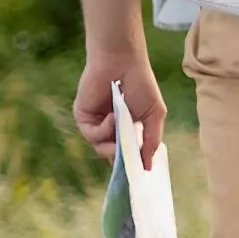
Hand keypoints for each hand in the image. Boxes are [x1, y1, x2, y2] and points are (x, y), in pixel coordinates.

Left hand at [74, 52, 165, 172]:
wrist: (122, 62)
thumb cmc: (142, 84)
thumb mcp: (154, 114)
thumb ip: (152, 141)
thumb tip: (148, 166)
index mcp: (128, 128)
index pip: (127, 153)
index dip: (131, 164)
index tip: (138, 174)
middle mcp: (111, 129)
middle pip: (113, 156)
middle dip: (122, 159)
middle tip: (129, 159)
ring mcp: (96, 124)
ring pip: (101, 148)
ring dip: (113, 142)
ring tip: (123, 126)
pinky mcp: (83, 118)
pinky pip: (92, 135)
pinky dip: (104, 130)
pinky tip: (113, 116)